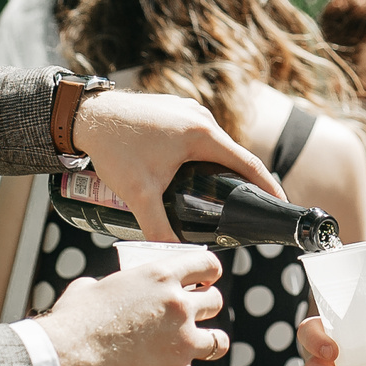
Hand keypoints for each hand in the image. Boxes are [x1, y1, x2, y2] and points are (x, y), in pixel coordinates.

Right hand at [41, 246, 226, 365]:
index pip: (206, 264)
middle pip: (215, 302)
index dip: (208, 272)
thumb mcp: (92, 287)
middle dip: (205, 308)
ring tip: (192, 349)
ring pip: (219, 342)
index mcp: (160, 277)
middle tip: (191, 317)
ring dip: (208, 344)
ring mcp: (183, 343)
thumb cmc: (74, 321)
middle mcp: (179, 307)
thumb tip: (107, 288)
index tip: (205, 281)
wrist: (67, 358)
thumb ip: (112, 284)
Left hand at [72, 89, 281, 241]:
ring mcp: (186, 109)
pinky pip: (197, 135)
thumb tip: (174, 255)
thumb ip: (158, 227)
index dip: (268, 186)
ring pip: (214, 145)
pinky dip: (203, 155)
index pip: (248, 163)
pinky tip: (193, 174)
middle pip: (232, 154)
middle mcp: (200, 116)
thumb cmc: (114, 148)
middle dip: (243, 181)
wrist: (84, 116)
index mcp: (202, 134)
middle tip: (249, 207)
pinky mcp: (173, 109)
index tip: (281, 203)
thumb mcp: (139, 194)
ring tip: (221, 195)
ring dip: (220, 167)